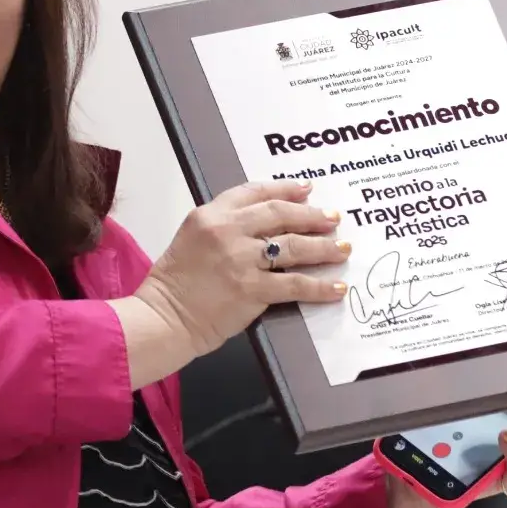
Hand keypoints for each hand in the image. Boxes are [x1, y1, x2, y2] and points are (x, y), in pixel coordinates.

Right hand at [115, 181, 348, 385]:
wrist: (164, 318)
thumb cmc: (174, 283)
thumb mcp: (192, 238)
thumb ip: (225, 227)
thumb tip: (266, 227)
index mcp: (211, 214)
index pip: (255, 192)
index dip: (286, 189)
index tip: (307, 190)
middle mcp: (228, 230)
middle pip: (281, 214)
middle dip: (312, 215)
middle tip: (333, 219)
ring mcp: (241, 260)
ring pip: (294, 246)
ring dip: (323, 247)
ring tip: (342, 248)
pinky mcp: (252, 289)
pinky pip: (295, 284)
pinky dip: (320, 287)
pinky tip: (335, 288)